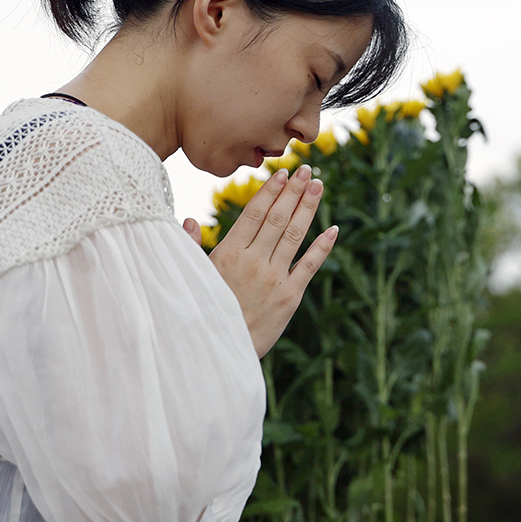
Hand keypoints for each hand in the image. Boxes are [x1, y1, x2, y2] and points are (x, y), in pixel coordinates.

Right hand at [201, 165, 337, 356]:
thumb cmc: (203, 312)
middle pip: (277, 218)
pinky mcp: (289, 297)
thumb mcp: (192, 278)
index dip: (270, 191)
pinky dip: (323, 247)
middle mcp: (253, 262)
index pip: (253, 214)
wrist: (218, 352)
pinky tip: (333, 230)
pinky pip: (309, 266)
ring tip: (318, 186)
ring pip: (294, 235)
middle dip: (293, 191)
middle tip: (307, 170)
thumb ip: (190, 248)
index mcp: (228, 254)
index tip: (282, 174)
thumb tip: (187, 221)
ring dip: (308, 208)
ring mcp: (274, 279)